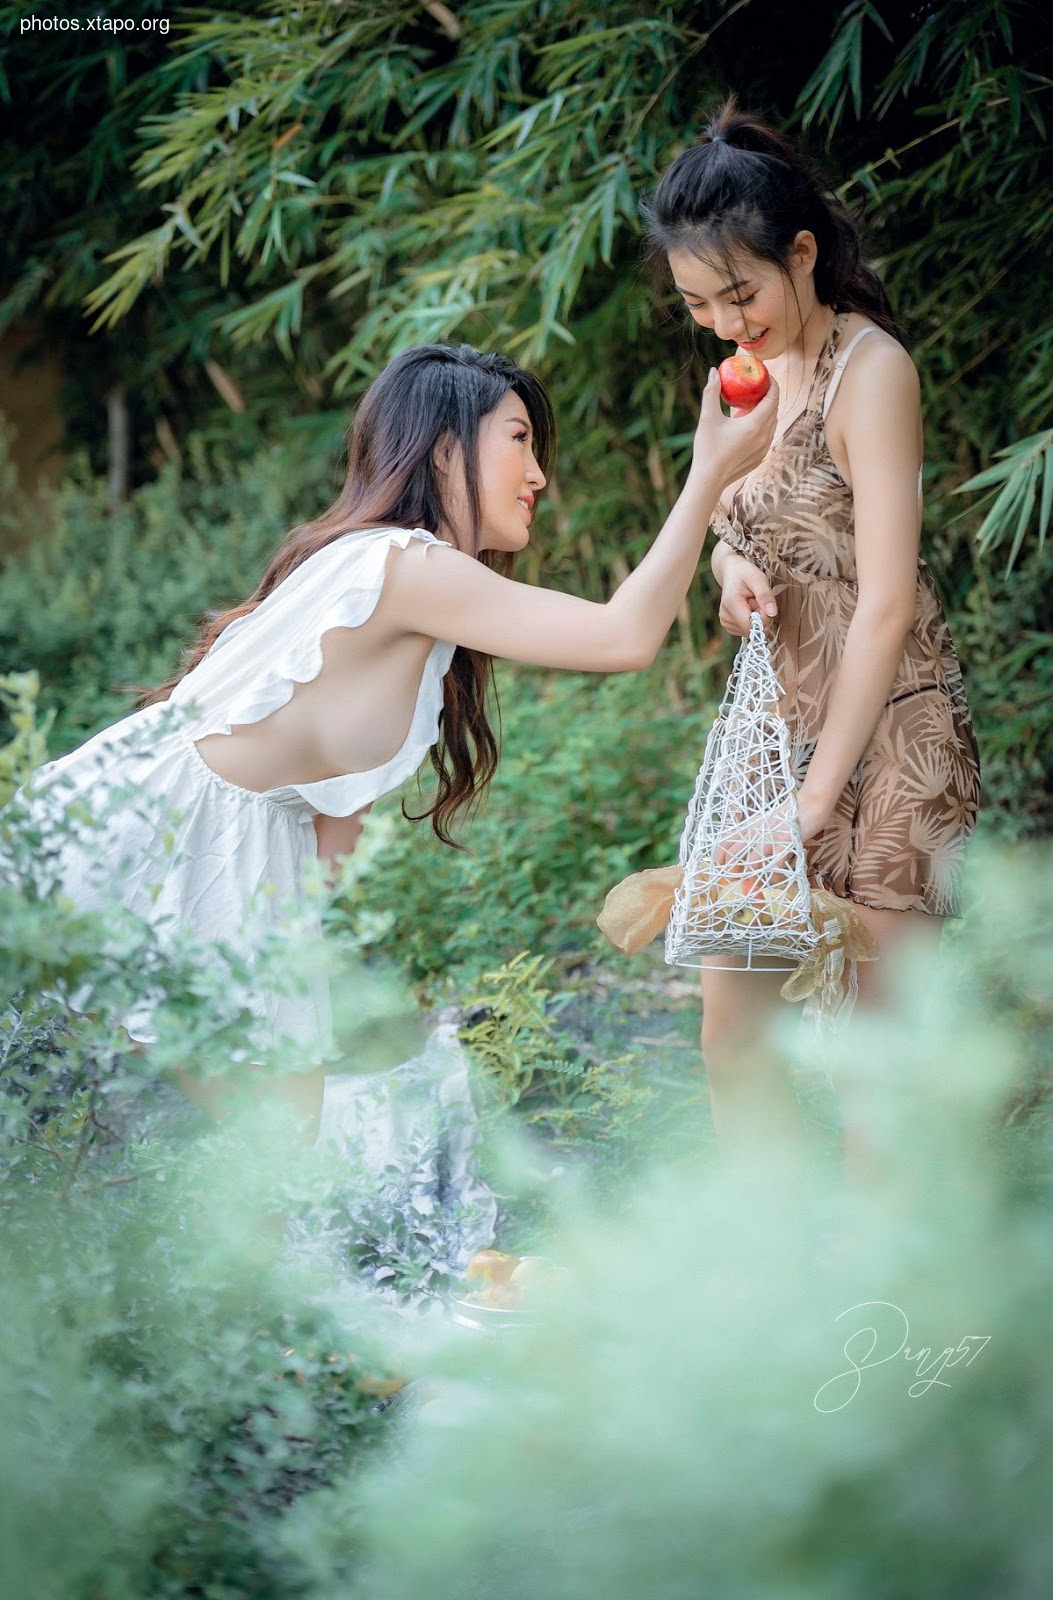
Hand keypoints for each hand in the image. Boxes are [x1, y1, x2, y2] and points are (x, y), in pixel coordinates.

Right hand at [693, 368, 778, 486]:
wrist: (709, 480)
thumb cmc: (707, 448)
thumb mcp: (708, 417)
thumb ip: (712, 392)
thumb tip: (713, 371)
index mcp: (755, 424)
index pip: (773, 397)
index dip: (772, 383)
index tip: (765, 375)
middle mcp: (764, 436)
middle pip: (774, 409)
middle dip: (768, 395)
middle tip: (755, 387)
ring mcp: (764, 448)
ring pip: (771, 423)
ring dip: (764, 411)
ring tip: (748, 406)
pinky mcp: (760, 457)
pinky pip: (766, 436)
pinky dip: (761, 426)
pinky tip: (745, 425)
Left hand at [713, 795, 797, 878]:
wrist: (807, 806)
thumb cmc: (785, 818)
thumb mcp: (762, 824)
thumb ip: (753, 838)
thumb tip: (744, 861)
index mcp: (747, 827)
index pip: (723, 843)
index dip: (719, 859)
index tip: (722, 870)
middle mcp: (755, 833)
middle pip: (733, 855)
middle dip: (732, 873)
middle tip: (739, 882)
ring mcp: (769, 838)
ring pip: (752, 863)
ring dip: (754, 878)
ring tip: (760, 883)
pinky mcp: (785, 843)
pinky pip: (775, 866)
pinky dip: (775, 877)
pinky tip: (778, 878)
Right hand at [718, 552, 777, 637]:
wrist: (732, 572)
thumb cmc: (745, 573)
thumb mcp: (758, 578)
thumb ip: (765, 595)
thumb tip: (772, 613)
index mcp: (730, 604)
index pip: (751, 625)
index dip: (763, 617)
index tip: (762, 602)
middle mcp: (725, 616)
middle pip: (751, 628)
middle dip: (760, 616)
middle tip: (756, 599)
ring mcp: (725, 622)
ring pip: (750, 630)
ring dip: (756, 617)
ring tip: (751, 601)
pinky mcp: (728, 625)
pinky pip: (746, 629)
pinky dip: (750, 619)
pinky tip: (747, 607)